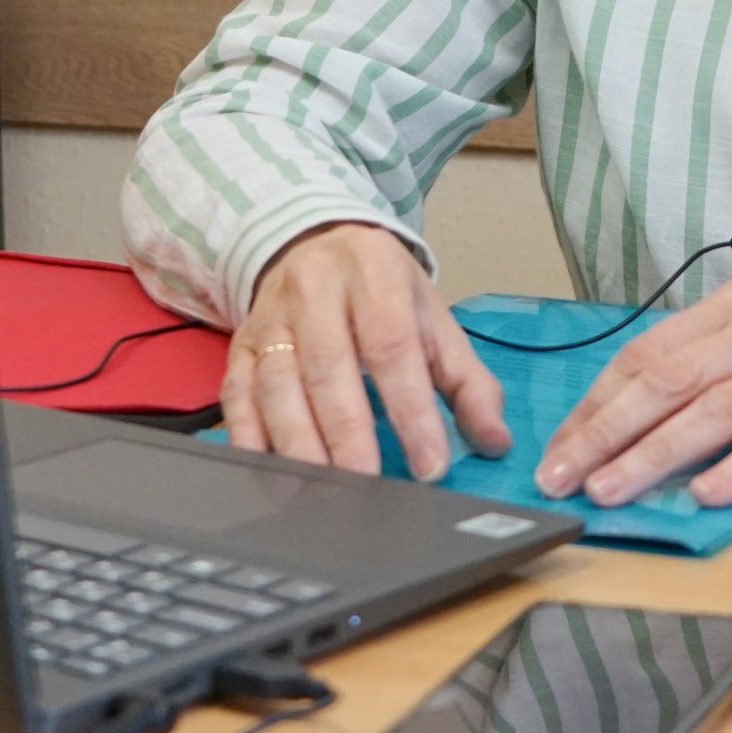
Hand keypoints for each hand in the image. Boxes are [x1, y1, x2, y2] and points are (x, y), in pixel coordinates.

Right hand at [224, 221, 511, 480]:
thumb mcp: (431, 317)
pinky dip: (250, 440)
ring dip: (299, 445)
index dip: (411, 410)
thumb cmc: (378, 288)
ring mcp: (270, 319)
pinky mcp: (238, 347)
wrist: (311, 240)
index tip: (429, 465)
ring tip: (323, 492)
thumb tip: (494, 441)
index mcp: (373, 274)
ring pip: (277, 386)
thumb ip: (467, 380)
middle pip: (328, 369)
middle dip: (349, 436)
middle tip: (369, 487)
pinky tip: (270, 475)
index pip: (392, 346)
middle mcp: (314, 291)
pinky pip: (237, 397)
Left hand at [533, 278, 731, 508]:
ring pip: (715, 409)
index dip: (598, 402)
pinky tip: (705, 494)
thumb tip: (630, 423)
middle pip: (669, 379)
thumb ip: (710, 369)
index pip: (648, 354)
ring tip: (613, 489)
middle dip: (607, 431)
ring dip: (656, 453)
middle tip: (562, 474)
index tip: (560, 446)